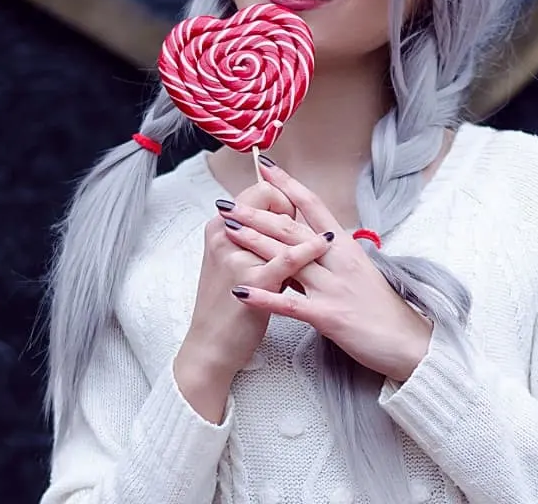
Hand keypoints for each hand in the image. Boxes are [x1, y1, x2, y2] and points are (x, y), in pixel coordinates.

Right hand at [174, 179, 330, 421]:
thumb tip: (284, 219)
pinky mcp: (252, 282)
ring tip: (327, 231)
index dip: (281, 198)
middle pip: (266, 200)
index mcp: (219, 227)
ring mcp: (236, 257)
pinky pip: (287, 259)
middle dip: (292, 206)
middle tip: (306, 226)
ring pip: (277, 227)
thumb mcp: (233, 262)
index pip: (258, 192)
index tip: (291, 216)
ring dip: (304, 225)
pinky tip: (325, 243)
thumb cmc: (227, 303)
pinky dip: (310, 249)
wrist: (210, 346)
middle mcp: (223, 236)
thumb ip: (253, 239)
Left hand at [220, 161, 433, 381]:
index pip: (313, 205)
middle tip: (227, 202)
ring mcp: (333, 286)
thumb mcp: (358, 270)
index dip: (288, 185)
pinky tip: (241, 292)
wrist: (407, 340)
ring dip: (255, 243)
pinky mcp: (329, 316)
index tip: (266, 167)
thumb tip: (308, 240)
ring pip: (289, 258)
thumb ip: (331, 254)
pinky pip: (291, 305)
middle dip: (257, 214)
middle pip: (293, 228)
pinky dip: (264, 297)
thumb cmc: (381, 307)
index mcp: (345, 245)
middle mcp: (338, 259)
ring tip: (228, 230)